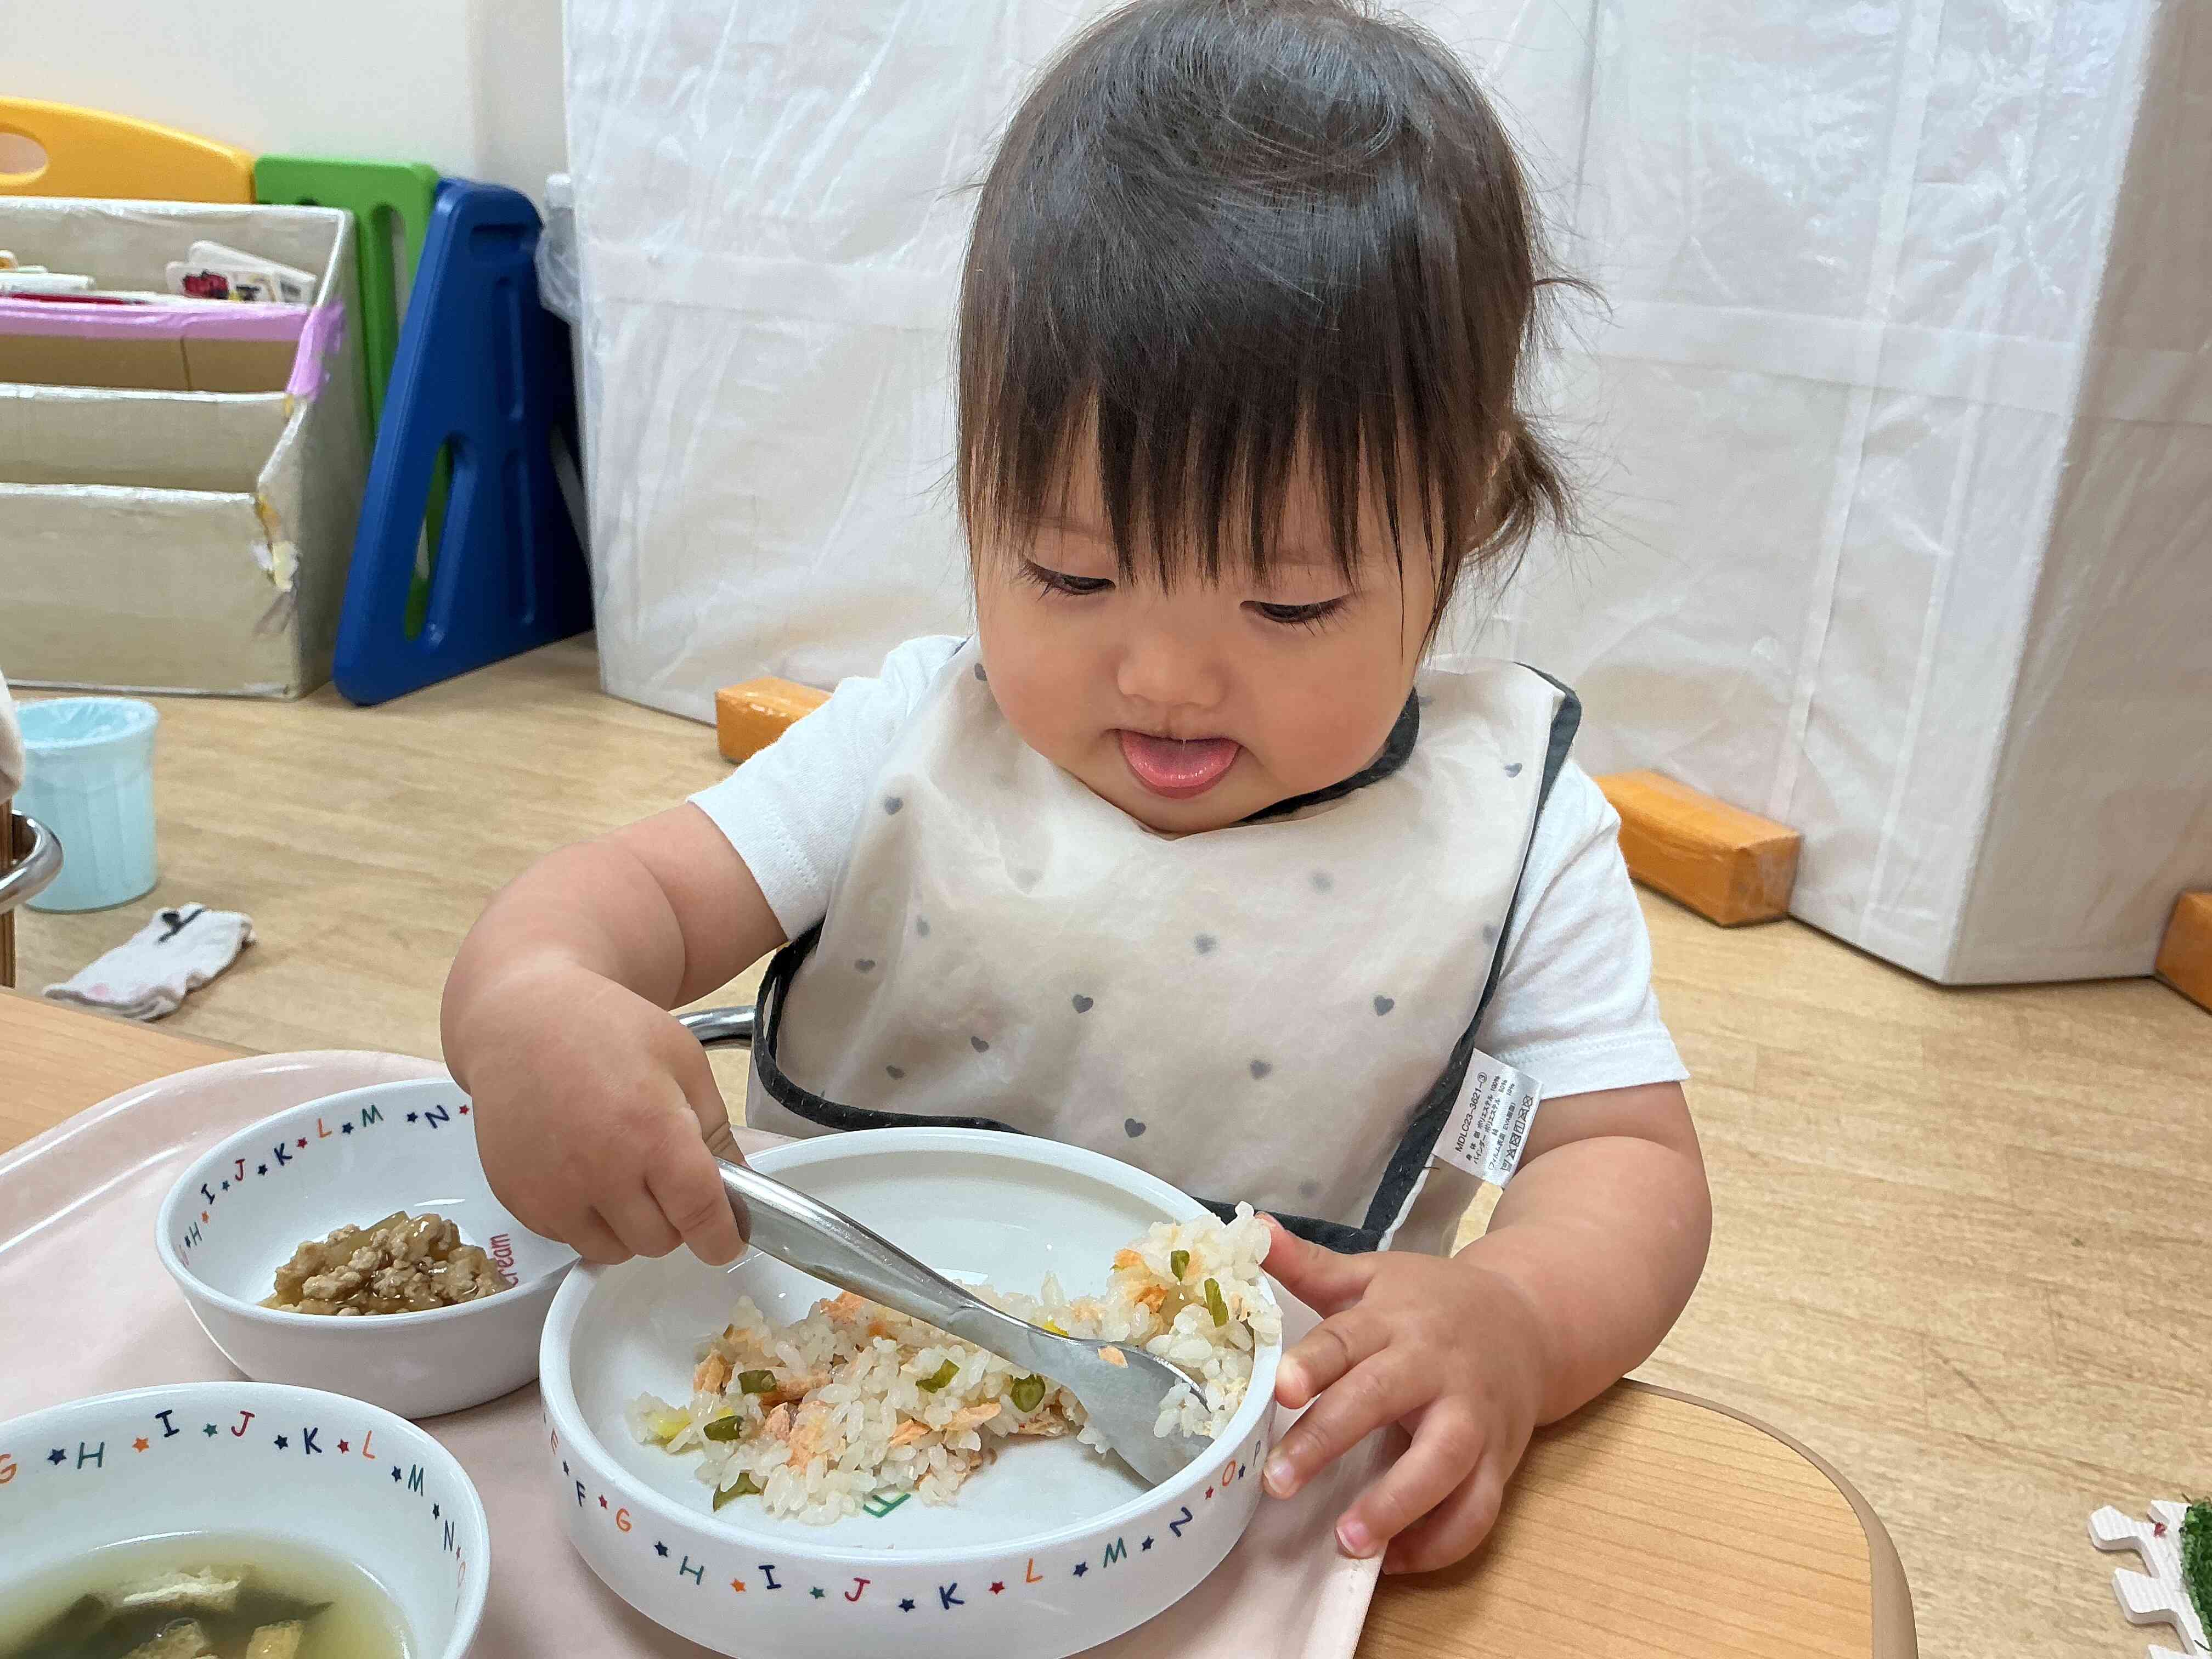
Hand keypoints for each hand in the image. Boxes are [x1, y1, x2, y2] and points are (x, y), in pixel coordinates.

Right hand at [448, 959, 746, 1267]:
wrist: (519, 1022)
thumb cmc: (604, 1030)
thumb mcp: (681, 1061)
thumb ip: (714, 1129)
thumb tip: (737, 1186)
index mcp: (652, 1132)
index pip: (699, 1214)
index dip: (721, 1237)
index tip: (726, 1240)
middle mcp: (601, 1171)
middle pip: (660, 1241)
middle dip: (674, 1219)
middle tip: (666, 1178)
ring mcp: (554, 1191)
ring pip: (613, 1250)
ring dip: (629, 1227)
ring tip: (623, 1173)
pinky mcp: (520, 1201)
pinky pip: (568, 1238)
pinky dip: (585, 1219)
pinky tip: (584, 1171)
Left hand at [1260, 1218, 1544, 1573]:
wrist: (1530, 1321)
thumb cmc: (1434, 1301)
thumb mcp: (1373, 1275)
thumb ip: (1308, 1264)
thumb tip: (1251, 1228)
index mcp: (1396, 1321)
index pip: (1347, 1340)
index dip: (1313, 1363)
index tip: (1278, 1389)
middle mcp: (1435, 1368)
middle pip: (1381, 1401)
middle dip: (1329, 1441)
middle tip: (1278, 1481)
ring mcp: (1474, 1417)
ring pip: (1442, 1465)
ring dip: (1397, 1507)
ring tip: (1347, 1541)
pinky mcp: (1499, 1460)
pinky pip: (1478, 1511)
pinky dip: (1441, 1544)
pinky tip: (1395, 1559)